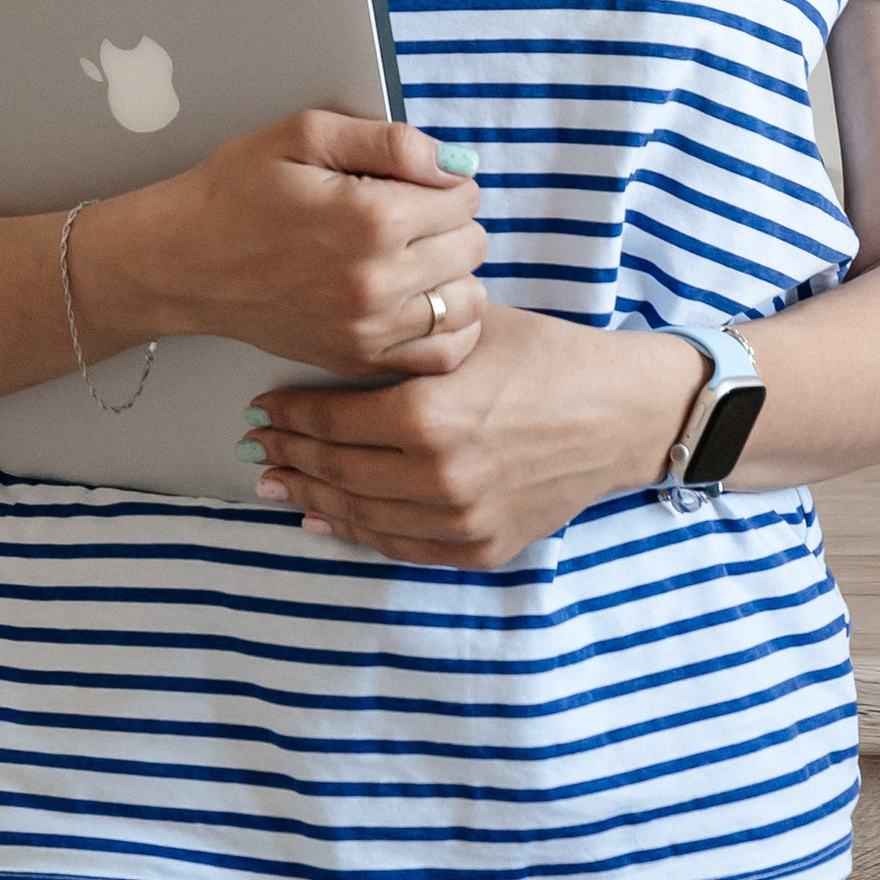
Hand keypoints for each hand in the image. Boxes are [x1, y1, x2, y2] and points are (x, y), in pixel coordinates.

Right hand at [79, 113, 487, 383]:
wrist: (182, 261)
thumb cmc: (236, 190)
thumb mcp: (304, 134)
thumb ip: (388, 140)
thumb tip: (454, 162)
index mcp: (372, 218)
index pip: (465, 197)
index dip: (446, 180)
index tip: (415, 180)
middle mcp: (379, 282)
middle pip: (473, 247)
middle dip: (451, 223)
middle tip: (409, 214)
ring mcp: (370, 330)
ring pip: (469, 303)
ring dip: (454, 275)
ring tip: (416, 257)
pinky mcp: (358, 361)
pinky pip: (442, 354)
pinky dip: (445, 327)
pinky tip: (418, 301)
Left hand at [244, 308, 703, 568]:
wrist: (621, 413)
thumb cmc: (545, 357)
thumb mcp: (468, 332)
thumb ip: (402, 346)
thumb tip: (332, 346)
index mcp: (429, 414)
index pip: (330, 422)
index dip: (287, 416)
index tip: (261, 408)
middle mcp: (438, 475)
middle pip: (336, 472)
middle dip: (289, 458)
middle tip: (257, 449)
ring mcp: (460, 519)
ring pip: (360, 515)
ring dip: (311, 499)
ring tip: (278, 484)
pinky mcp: (481, 547)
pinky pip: (401, 545)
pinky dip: (357, 532)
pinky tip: (326, 520)